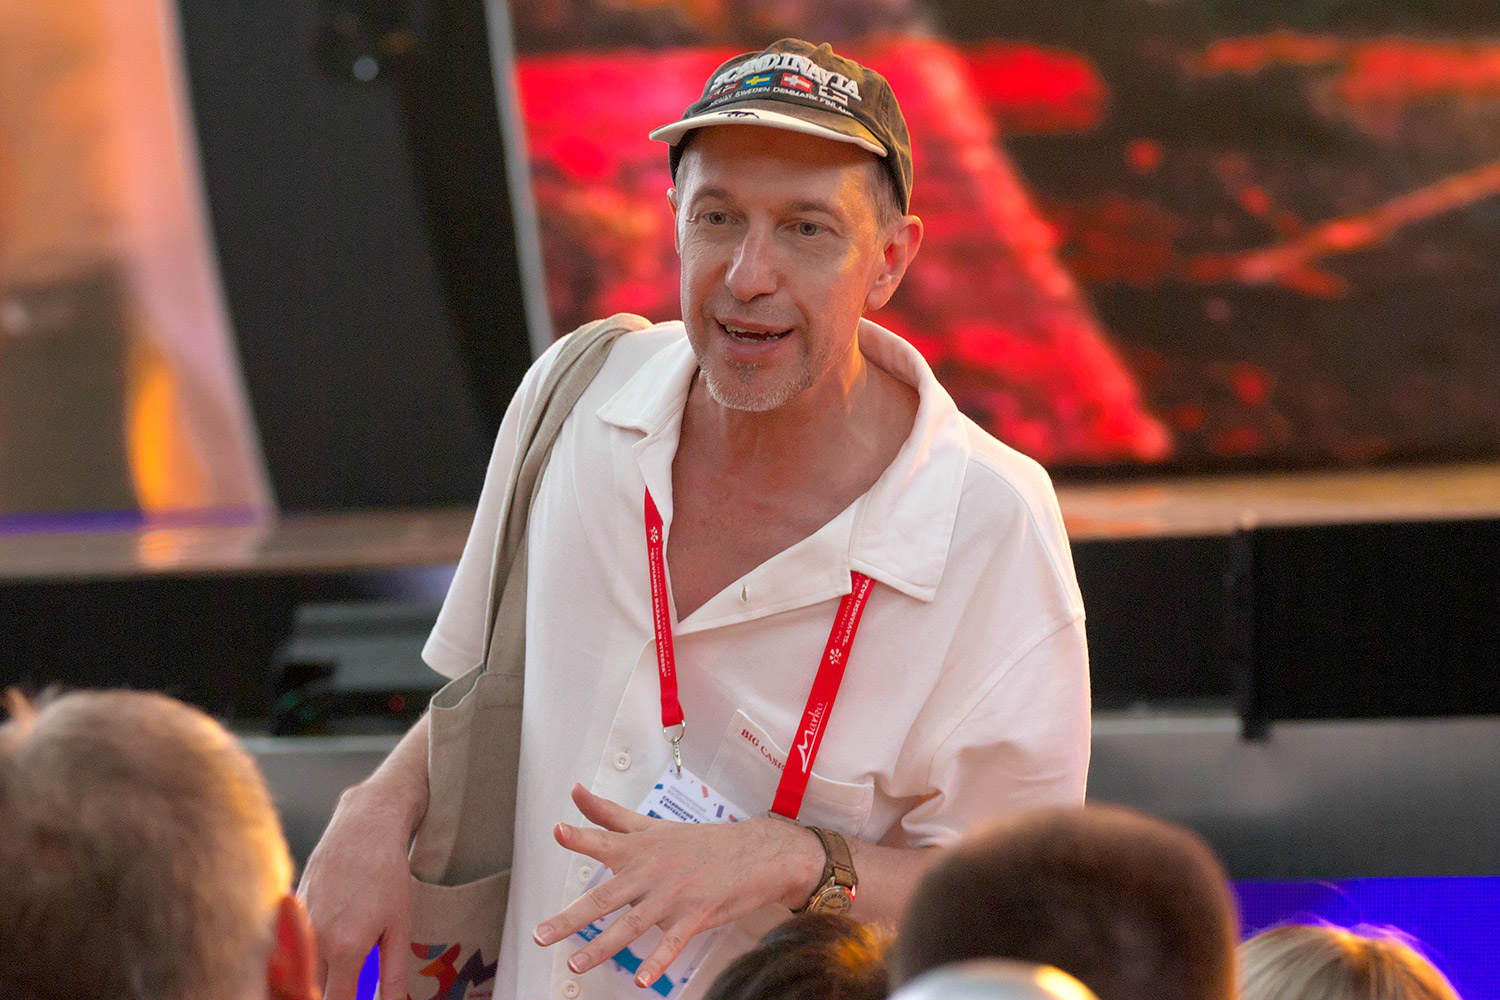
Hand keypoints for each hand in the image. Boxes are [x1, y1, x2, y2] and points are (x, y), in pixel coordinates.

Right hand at [298, 783, 414, 999]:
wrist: (365, 824)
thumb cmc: (388, 874)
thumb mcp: (399, 926)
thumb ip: (393, 974)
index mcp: (345, 950)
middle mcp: (315, 940)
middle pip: (308, 990)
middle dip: (321, 995)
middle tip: (342, 987)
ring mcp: (298, 923)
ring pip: (295, 968)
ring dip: (307, 978)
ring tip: (329, 975)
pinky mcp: (291, 907)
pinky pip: (289, 943)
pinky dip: (298, 955)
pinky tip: (316, 950)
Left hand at [531, 784, 822, 987]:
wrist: (753, 853)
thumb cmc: (699, 841)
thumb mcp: (651, 825)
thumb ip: (609, 814)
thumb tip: (575, 792)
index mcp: (639, 848)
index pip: (604, 840)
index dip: (581, 836)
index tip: (559, 831)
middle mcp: (651, 871)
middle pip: (606, 896)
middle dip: (571, 917)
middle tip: (541, 934)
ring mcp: (673, 895)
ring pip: (631, 925)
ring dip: (602, 947)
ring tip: (576, 964)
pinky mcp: (694, 916)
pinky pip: (672, 944)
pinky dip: (657, 963)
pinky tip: (641, 981)